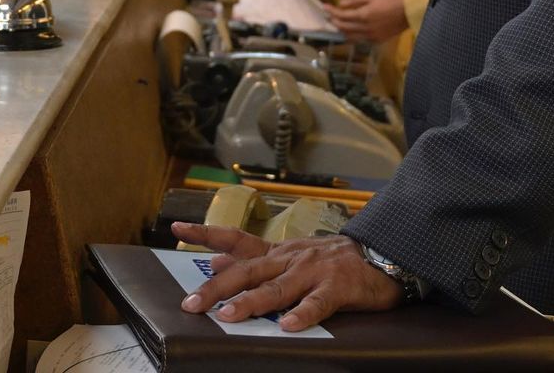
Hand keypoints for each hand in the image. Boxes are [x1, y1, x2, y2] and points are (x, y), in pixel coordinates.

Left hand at [169, 224, 401, 330]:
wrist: (377, 256)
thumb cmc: (326, 262)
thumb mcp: (285, 257)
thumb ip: (251, 260)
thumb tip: (213, 261)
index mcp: (275, 251)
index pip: (233, 238)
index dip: (204, 233)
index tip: (175, 228)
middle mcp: (288, 257)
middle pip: (247, 270)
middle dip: (217, 287)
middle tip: (192, 304)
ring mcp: (312, 271)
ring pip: (276, 288)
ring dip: (251, 303)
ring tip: (228, 316)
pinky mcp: (337, 287)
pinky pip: (318, 304)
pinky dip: (302, 314)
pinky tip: (288, 326)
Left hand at [328, 0, 406, 41]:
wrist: (408, 12)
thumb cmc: (390, 0)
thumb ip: (355, 0)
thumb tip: (341, 4)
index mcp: (364, 16)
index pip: (342, 16)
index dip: (332, 12)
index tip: (324, 7)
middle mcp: (366, 28)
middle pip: (344, 28)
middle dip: (334, 22)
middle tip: (329, 17)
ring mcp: (372, 36)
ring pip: (351, 37)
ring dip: (342, 31)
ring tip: (337, 25)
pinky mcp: (377, 41)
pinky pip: (361, 40)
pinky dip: (353, 36)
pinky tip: (350, 31)